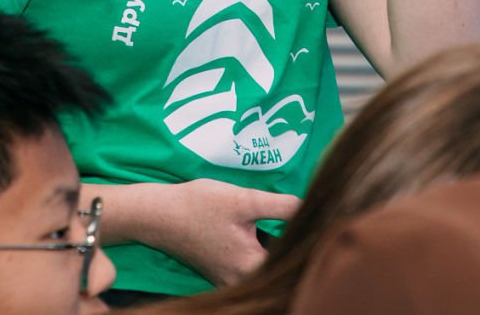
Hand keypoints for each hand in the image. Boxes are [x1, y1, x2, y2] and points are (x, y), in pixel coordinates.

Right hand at [100, 178, 299, 286]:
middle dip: (293, 247)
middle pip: (279, 268)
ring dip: (277, 249)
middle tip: (312, 223)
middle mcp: (241, 280)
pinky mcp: (220, 272)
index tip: (322, 224)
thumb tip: (313, 208)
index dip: (309, 244)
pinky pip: (250, 266)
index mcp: (251, 266)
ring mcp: (229, 279)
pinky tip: (266, 233)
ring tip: (292, 226)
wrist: (157, 214)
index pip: (293, 262)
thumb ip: (281, 206)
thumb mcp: (243, 199)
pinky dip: (260, 252)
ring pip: (264, 267)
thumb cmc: (199, 205)